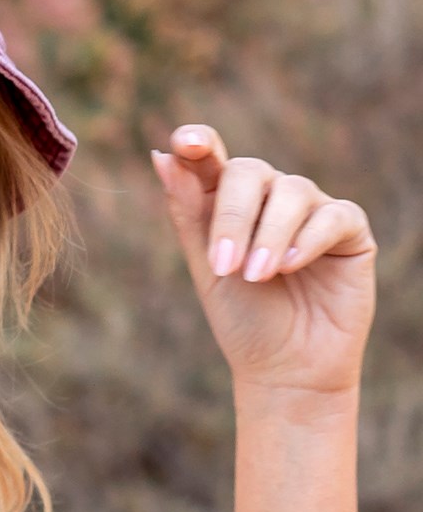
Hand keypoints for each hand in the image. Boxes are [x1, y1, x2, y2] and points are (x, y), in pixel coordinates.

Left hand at [151, 125, 375, 397]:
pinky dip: (305, 240)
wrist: (284, 368)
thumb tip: (163, 157)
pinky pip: (331, 215)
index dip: (197, 143)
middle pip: (249, 171)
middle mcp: (268, 195)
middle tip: (224, 265)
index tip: (184, 143)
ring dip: (267, 235)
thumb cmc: (241, 317)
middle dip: (233, 216)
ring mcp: (310, 208)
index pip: (209, 158)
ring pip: (291, 190)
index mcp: (224, 199)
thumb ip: (188, 211)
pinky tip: (288, 267)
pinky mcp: (348, 228)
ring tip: (255, 277)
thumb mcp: (206, 265)